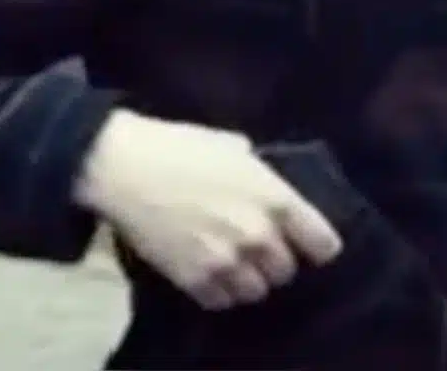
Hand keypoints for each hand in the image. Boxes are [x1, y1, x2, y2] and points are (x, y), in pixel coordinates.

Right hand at [74, 110, 341, 309]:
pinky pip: (222, 301)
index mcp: (273, 198)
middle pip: (287, 270)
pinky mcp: (195, 281)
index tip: (311, 243)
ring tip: (233, 260)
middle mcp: (257, 236)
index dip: (319, 244)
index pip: (321, 242)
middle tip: (259, 244)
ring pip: (256, 291)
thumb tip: (263, 180)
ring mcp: (226, 262)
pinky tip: (208, 269)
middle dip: (276, 258)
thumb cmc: (179, 146)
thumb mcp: (231, 145)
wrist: (125, 169)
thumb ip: (256, 170)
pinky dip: (219, 289)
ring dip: (248, 278)